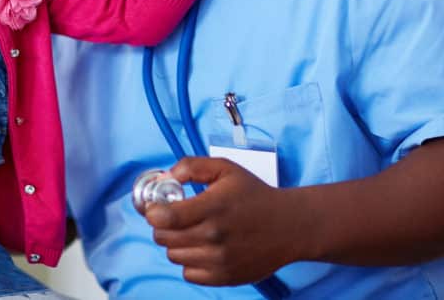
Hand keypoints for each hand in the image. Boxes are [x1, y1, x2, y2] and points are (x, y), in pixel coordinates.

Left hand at [145, 157, 299, 285]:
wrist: (289, 226)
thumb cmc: (255, 195)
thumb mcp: (225, 169)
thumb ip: (192, 167)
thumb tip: (166, 176)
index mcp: (212, 207)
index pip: (164, 218)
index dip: (153, 211)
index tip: (157, 206)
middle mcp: (214, 237)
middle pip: (164, 238)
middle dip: (162, 226)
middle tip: (174, 217)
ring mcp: (219, 260)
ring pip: (173, 255)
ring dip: (176, 243)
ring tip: (193, 231)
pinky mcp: (224, 277)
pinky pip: (188, 274)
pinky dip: (190, 262)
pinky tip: (203, 248)